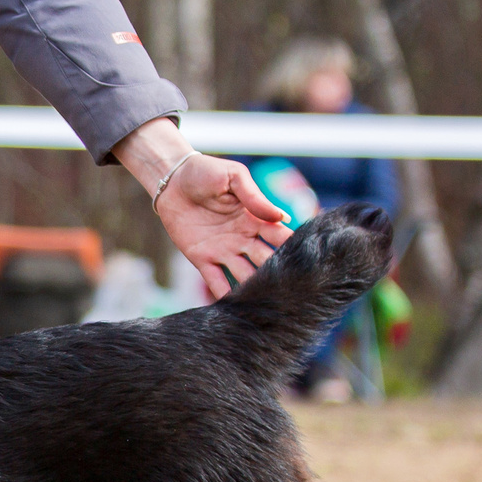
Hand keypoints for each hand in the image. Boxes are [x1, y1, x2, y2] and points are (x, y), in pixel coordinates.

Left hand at [118, 117, 290, 302]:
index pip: (280, 237)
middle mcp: (243, 239)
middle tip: (294, 293)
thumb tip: (282, 217)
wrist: (171, 180)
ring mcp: (223, 251)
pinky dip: (225, 295)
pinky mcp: (202, 258)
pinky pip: (216, 281)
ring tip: (268, 305)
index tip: (310, 265)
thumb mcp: (233, 177)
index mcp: (255, 219)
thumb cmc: (205, 172)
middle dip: (279, 275)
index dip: (293, 249)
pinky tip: (236, 309)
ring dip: (255, 288)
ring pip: (245, 275)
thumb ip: (255, 197)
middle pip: (266, 261)